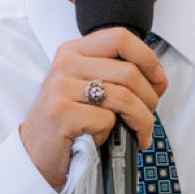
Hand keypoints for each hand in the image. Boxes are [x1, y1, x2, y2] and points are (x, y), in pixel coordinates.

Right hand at [20, 27, 167, 187]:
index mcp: (74, 51)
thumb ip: (115, 74)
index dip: (148, 58)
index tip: (159, 80)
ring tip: (140, 133)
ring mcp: (61, 87)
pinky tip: (101, 140)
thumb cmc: (70, 122)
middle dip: (150, 98)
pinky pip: (107, 120)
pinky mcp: (62, 113)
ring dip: (141, 120)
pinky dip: (112, 134)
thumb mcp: (88, 88)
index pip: (121, 37)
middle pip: (129, 72)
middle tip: (150, 115)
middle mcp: (66, 64)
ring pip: (124, 97)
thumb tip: (157, 77)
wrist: (35, 156)